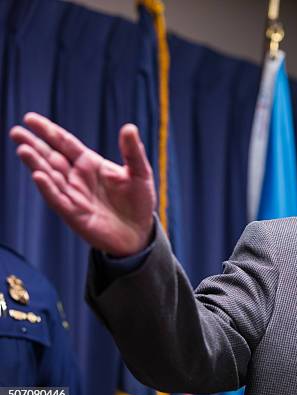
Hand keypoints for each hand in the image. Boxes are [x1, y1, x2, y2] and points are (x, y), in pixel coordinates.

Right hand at [10, 112, 156, 256]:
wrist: (139, 232)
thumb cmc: (139, 201)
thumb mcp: (140, 173)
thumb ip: (133, 151)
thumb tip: (130, 127)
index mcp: (90, 163)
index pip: (65, 143)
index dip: (49, 131)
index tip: (30, 119)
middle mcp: (77, 177)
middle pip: (51, 157)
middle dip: (34, 144)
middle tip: (16, 131)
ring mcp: (73, 195)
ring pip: (50, 176)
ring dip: (36, 163)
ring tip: (23, 149)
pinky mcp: (74, 214)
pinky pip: (58, 199)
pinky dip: (48, 188)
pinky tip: (39, 175)